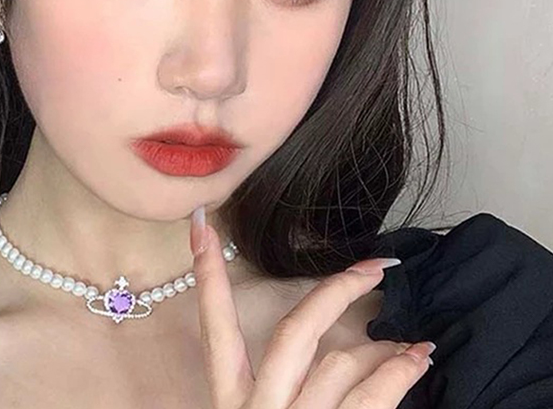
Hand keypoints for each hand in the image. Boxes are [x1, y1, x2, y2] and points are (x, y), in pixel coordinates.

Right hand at [190, 209, 433, 408]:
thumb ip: (266, 385)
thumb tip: (316, 346)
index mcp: (230, 402)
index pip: (214, 326)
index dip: (206, 274)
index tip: (201, 225)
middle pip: (295, 333)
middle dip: (336, 292)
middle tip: (375, 266)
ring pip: (341, 367)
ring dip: (382, 349)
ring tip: (411, 343)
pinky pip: (370, 403)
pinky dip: (396, 376)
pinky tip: (415, 363)